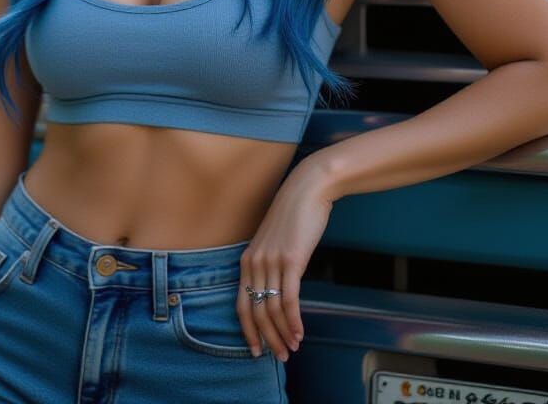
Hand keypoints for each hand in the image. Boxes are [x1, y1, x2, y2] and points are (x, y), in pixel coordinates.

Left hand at [236, 155, 333, 360]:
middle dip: (267, 338)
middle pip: (255, 312)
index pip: (240, 304)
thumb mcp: (274, 243)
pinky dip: (294, 320)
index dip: (247, 330)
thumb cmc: (293, 217)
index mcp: (247, 260)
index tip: (256, 349)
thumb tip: (277, 292)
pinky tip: (300, 332)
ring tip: (291, 348)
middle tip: (279, 357)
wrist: (306, 191)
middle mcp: (255, 262)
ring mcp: (271, 261)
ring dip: (283, 333)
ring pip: (272, 309)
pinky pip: (289, 298)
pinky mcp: (291, 260)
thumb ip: (270, 265)